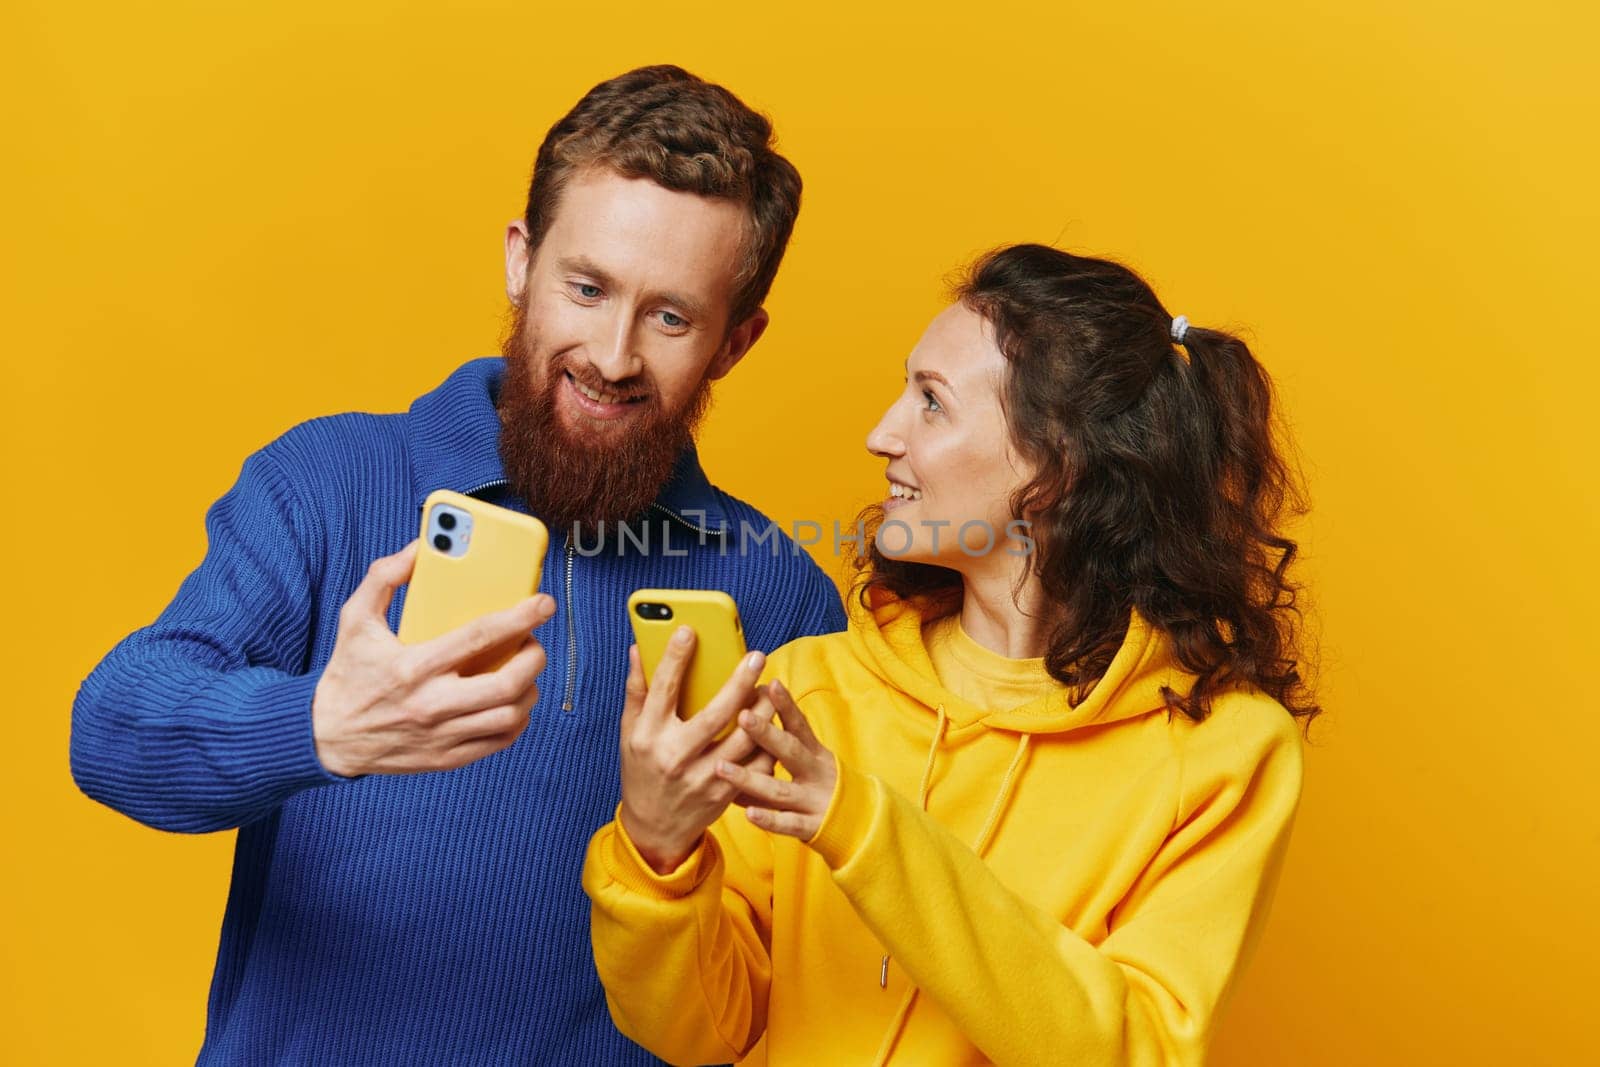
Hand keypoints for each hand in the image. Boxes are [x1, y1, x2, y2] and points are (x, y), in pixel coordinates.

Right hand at [311, 541, 555, 776]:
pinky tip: (513, 701)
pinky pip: (500, 741)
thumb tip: (418, 549)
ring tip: (525, 671)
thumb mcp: (355, 620)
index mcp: (413, 666)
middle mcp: (432, 704)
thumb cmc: (348, 673)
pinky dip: (518, 719)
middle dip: (535, 657)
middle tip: (533, 641)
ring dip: (530, 689)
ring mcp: (442, 735)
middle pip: (507, 684)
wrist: (326, 737)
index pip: (480, 637)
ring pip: (511, 715)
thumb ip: (383, 578)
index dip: (520, 618)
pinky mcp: (447, 758)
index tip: (543, 604)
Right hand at [618, 628, 774, 873]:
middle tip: (757, 657)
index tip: (689, 630)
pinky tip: (774, 724)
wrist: (654, 829)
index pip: (662, 689)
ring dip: (763, 711)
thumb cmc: (642, 771)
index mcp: (648, 736)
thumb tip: (640, 648)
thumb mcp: (630, 733)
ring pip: (743, 739)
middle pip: (714, 713)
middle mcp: (674, 757)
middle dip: (739, 682)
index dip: (676, 658)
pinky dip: (768, 743)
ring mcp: (702, 778)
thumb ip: (637, 691)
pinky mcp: (724, 794)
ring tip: (771, 688)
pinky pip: (755, 765)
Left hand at [716, 679, 836, 840]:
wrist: (862, 824)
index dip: (785, 705)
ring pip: (780, 790)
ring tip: (721, 767)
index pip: (799, 725)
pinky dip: (769, 820)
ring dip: (749, 779)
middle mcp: (815, 773)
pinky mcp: (812, 826)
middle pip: (790, 751)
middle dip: (766, 734)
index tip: (769, 684)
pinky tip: (748, 814)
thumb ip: (780, 745)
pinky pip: (788, 824)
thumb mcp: (810, 760)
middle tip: (742, 716)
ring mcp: (814, 800)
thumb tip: (744, 717)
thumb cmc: (822, 786)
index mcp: (814, 753)